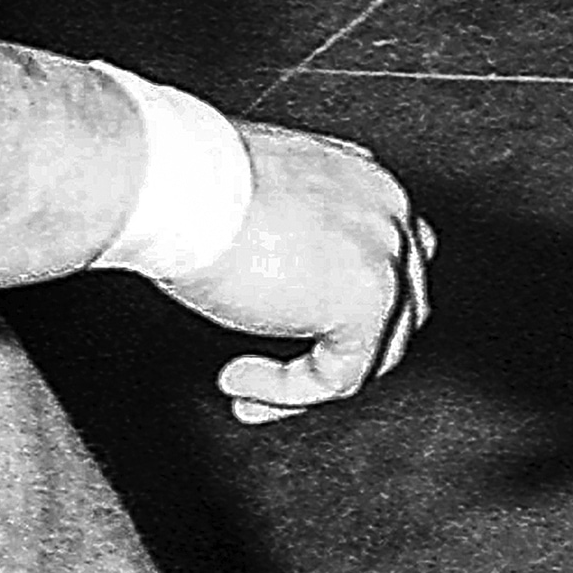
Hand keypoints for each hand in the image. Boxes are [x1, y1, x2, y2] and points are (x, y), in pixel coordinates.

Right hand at [154, 120, 436, 420]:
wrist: (174, 180)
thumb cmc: (190, 183)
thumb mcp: (254, 203)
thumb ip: (284, 235)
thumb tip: (266, 277)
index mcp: (362, 180)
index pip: (383, 256)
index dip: (334, 305)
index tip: (283, 328)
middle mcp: (387, 209)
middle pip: (399, 305)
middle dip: (339, 349)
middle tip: (281, 376)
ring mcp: (386, 254)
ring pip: (378, 348)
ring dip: (311, 380)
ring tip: (247, 386)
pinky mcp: (368, 301)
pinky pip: (341, 375)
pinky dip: (288, 392)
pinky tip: (239, 382)